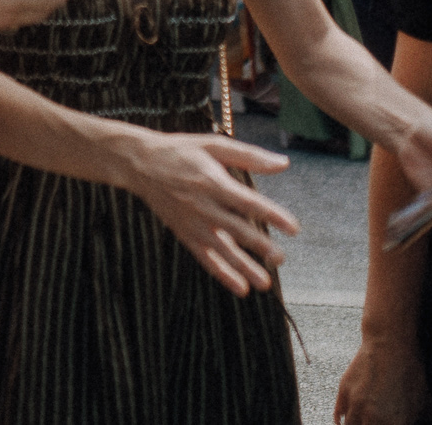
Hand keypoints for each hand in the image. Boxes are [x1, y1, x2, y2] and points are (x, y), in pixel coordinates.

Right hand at [118, 128, 296, 295]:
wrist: (138, 163)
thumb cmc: (179, 151)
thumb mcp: (212, 145)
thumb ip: (249, 156)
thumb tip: (283, 163)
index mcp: (212, 181)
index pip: (247, 202)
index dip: (271, 215)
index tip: (293, 228)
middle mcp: (202, 205)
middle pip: (236, 229)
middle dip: (259, 246)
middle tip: (280, 258)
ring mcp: (192, 222)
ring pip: (221, 249)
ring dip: (243, 267)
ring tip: (264, 283)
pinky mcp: (184, 233)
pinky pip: (205, 257)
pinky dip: (222, 273)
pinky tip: (240, 288)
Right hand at [336, 331, 426, 424]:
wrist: (389, 344)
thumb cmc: (411, 374)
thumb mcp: (424, 404)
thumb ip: (422, 422)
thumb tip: (426, 424)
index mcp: (394, 422)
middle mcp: (371, 415)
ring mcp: (355, 403)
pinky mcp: (344, 390)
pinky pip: (338, 415)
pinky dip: (342, 422)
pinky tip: (346, 423)